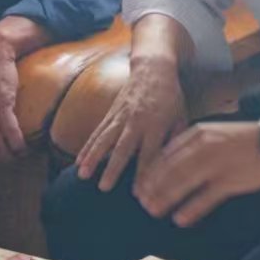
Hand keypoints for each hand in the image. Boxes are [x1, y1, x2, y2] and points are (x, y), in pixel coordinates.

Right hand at [74, 58, 187, 190]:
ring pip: (104, 139)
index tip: (137, 193)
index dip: (143, 173)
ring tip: (82, 174)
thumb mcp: (180, 116)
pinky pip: (97, 131)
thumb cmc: (171, 95)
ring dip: (92, 157)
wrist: (153, 67)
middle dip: (112, 168)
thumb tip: (171, 165)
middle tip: (103, 188)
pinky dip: (87, 146)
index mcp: (157, 124)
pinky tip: (79, 160)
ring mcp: (121, 116)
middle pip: (123, 148)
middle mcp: (136, 121)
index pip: (149, 153)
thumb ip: (175, 140)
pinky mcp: (111, 112)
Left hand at [134, 122, 259, 227]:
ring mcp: (216, 164)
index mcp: (196, 134)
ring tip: (154, 211)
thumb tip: (170, 161)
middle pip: (170, 170)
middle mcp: (202, 147)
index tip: (140, 187)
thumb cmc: (243, 138)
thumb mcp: (213, 132)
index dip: (150, 173)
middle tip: (142, 202)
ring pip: (183, 183)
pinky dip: (191, 209)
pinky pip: (206, 197)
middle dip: (153, 188)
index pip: (165, 155)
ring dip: (166, 198)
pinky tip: (180, 219)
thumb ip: (192, 143)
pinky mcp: (230, 181)